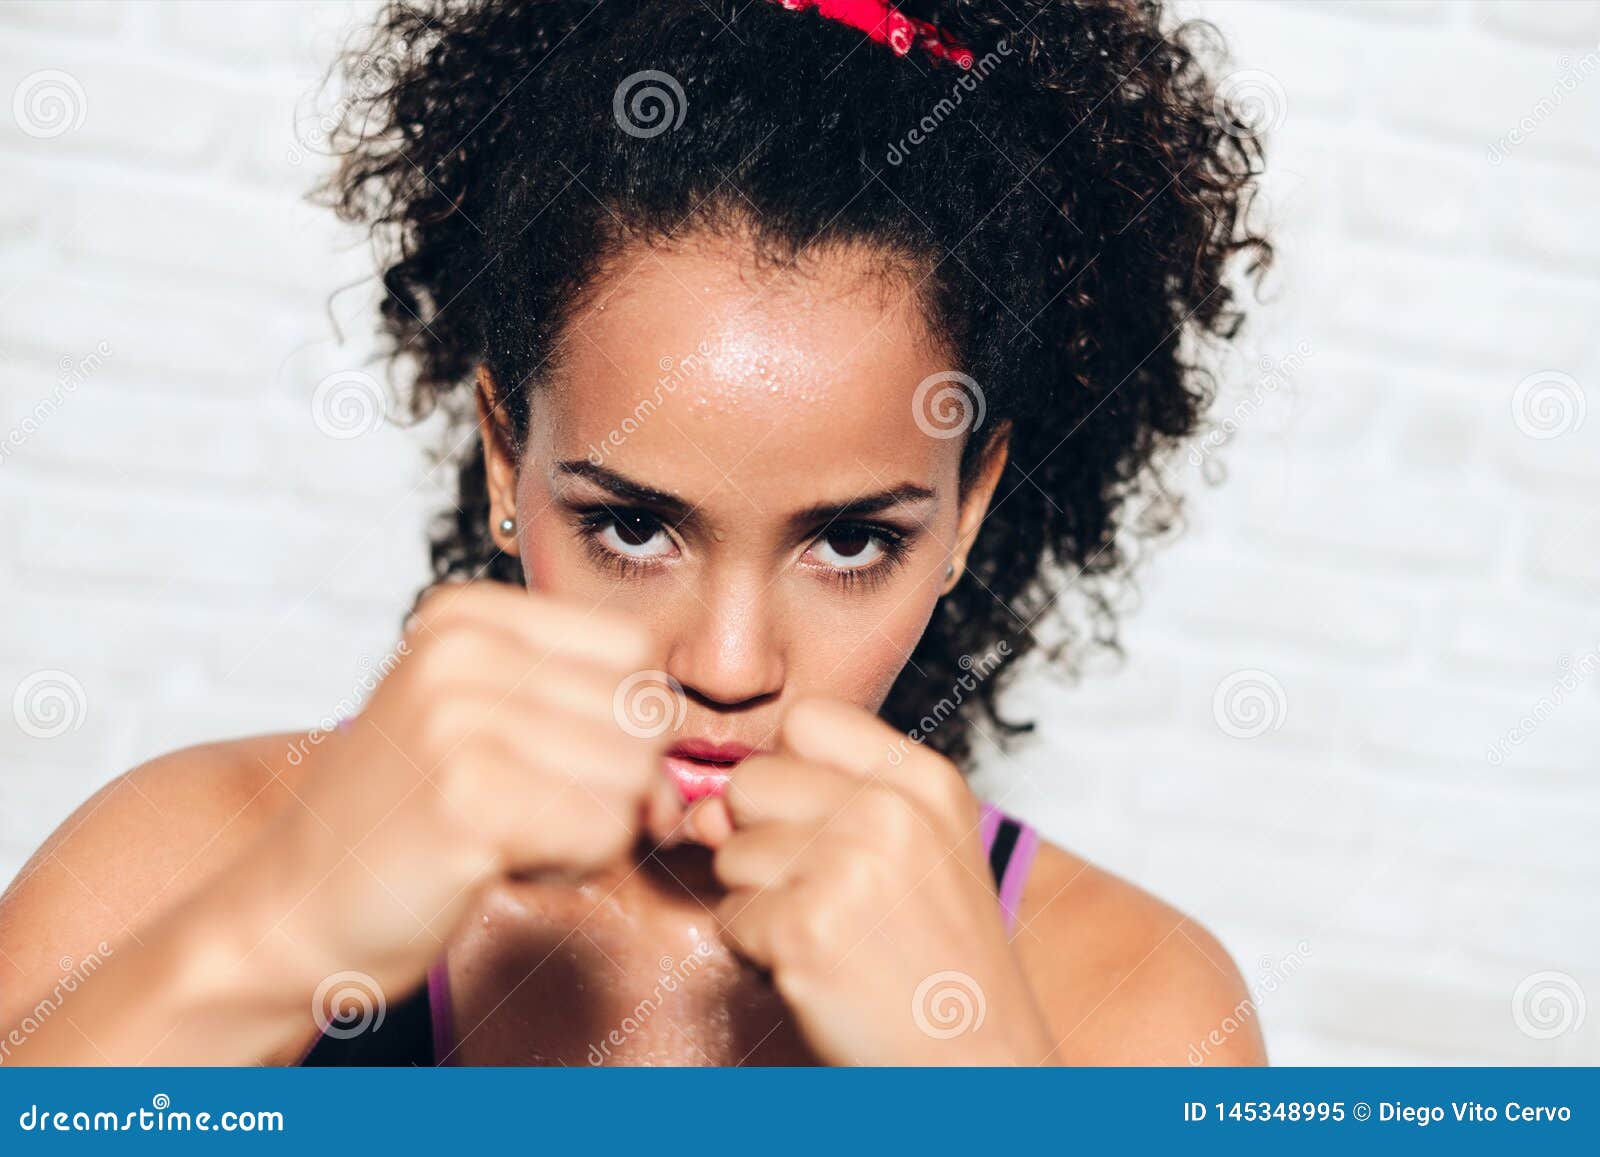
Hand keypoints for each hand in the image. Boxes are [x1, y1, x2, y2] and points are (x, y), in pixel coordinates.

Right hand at [244, 581, 676, 1001]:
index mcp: (466, 614)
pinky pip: (605, 831)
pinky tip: (501, 862)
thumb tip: (681, 779)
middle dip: (610, 784)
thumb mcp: (488, 730)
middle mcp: (461, 649)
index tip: (551, 763)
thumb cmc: (405, 824)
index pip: (634, 648)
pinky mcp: (469, 798)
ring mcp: (460, 718)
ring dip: (592, 829)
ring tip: (505, 833)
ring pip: (634, 777)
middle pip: (642, 713)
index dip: (621, 722)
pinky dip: (574, 863)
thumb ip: (593, 721)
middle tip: (521, 811)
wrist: (291, 910)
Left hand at [688, 699, 1054, 1064]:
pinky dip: (757, 951)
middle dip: (762, 840)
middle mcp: (890, 811)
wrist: (972, 1062)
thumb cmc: (935, 960)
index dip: (791, 771)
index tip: (821, 821)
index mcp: (925, 781)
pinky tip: (816, 968)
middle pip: (752, 781)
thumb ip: (811, 806)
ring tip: (828, 934)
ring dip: (758, 901)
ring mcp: (847, 867)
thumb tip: (706, 807)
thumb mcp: (909, 854)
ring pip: (730, 851)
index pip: (807, 718)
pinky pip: (729, 916)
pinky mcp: (805, 930)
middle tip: (825, 894)